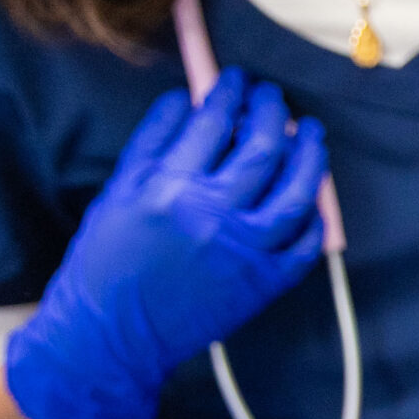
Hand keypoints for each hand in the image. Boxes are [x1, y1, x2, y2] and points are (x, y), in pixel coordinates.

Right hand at [2, 74, 327, 418]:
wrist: (108, 337)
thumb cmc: (104, 264)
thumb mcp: (116, 195)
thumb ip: (152, 145)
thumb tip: (187, 100)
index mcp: (169, 189)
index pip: (213, 122)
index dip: (230, 93)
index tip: (237, 81)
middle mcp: (212, 215)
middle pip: (264, 148)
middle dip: (274, 112)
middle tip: (275, 98)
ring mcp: (245, 252)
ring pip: (298, 192)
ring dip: (311, 156)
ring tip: (311, 134)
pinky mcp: (261, 285)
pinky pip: (304, 245)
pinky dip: (314, 218)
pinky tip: (312, 199)